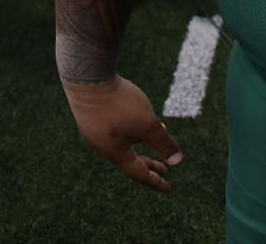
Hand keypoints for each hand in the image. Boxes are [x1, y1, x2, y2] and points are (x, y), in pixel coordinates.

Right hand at [62, 75, 182, 192]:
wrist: (87, 78)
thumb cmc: (119, 103)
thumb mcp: (147, 124)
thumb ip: (162, 143)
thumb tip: (177, 162)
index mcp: (114, 152)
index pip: (138, 172)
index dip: (155, 180)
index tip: (168, 188)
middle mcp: (101, 146)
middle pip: (128, 160)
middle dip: (148, 163)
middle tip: (164, 169)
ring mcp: (93, 131)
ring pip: (121, 143)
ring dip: (139, 143)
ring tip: (154, 137)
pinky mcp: (89, 116)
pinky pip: (113, 130)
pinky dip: (128, 130)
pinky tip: (135, 116)